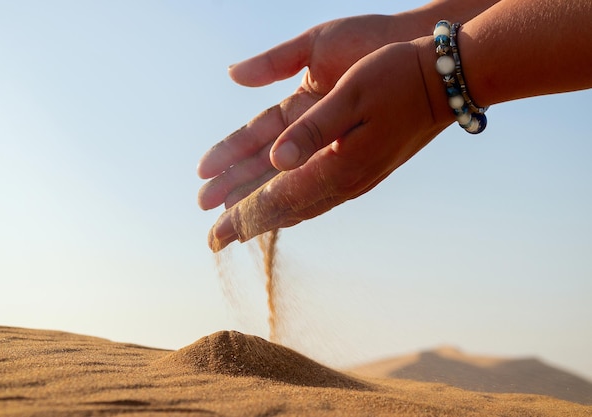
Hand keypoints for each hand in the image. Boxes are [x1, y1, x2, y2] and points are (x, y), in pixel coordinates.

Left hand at [202, 38, 452, 250]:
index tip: (213, 234)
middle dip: (245, 225)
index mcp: (340, 165)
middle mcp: (346, 181)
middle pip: (285, 211)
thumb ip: (312, 130)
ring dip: (265, 217)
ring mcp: (356, 179)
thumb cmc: (397, 79)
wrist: (446, 83)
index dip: (243, 215)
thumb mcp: (351, 95)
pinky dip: (289, 206)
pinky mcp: (361, 171)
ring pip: (300, 206)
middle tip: (213, 241)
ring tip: (238, 227)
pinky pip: (316, 197)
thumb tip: (277, 160)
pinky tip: (281, 207)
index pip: (279, 199)